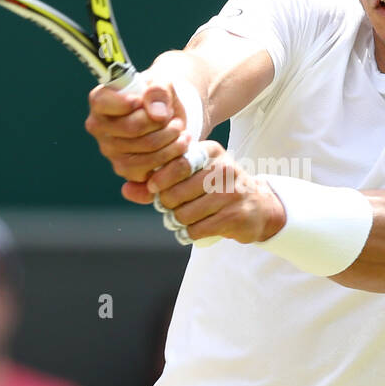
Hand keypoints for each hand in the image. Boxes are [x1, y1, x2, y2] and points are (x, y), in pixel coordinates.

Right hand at [85, 79, 190, 184]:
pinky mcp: (126, 169)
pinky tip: (178, 145)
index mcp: (100, 101)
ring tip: (180, 130)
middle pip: (132, 128)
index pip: (103, 102)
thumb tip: (157, 114)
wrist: (166, 117)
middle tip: (174, 119)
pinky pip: (150, 169)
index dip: (126, 102)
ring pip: (146, 149)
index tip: (143, 101)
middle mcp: (99, 127)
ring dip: (171, 140)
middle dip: (161, 123)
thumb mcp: (162, 83)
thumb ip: (158, 91)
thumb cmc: (158, 97)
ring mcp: (110, 151)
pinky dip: (171, 157)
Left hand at [128, 140, 286, 243]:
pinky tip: (195, 228)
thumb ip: (157, 182)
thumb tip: (126, 189)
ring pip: (185, 213)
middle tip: (172, 207)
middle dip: (168, 204)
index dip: (159, 179)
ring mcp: (231, 193)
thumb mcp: (191, 177)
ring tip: (185, 218)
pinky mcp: (235, 216)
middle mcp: (223, 168)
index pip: (176, 163)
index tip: (155, 188)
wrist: (258, 207)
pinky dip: (190, 233)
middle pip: (176, 192)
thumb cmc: (216, 190)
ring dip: (179, 220)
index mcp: (210, 152)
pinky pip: (198, 229)